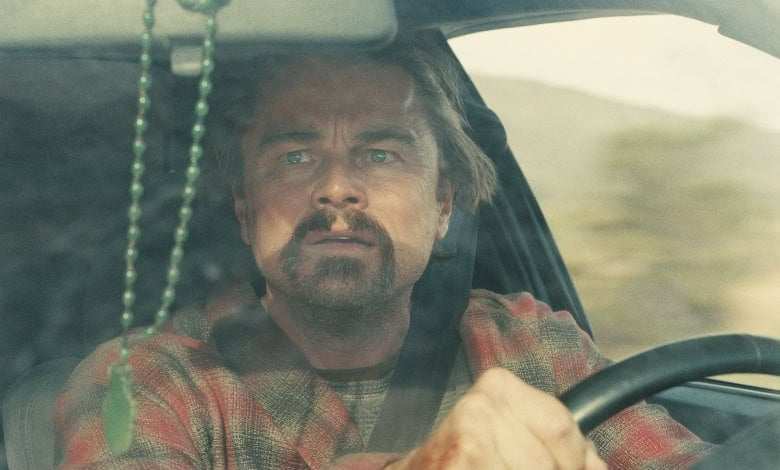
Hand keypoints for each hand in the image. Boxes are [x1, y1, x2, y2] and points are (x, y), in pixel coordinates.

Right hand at [386, 367, 606, 469]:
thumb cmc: (464, 459)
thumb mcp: (511, 439)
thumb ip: (558, 446)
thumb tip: (597, 463)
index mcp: (498, 387)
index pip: (563, 424)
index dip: (573, 460)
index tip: (562, 468)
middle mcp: (481, 404)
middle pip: (551, 461)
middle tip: (517, 469)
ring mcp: (470, 438)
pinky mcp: (463, 461)